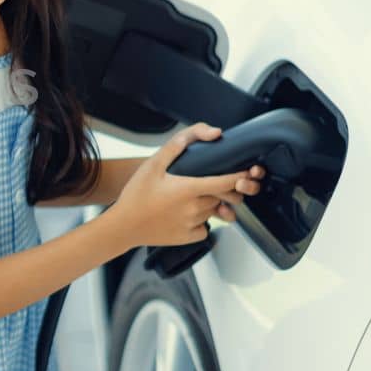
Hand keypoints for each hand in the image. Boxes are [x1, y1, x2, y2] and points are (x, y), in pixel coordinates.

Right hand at [104, 123, 265, 248]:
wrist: (122, 226)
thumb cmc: (136, 196)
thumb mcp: (153, 163)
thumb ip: (180, 144)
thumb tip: (211, 133)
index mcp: (189, 188)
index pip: (227, 182)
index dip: (242, 176)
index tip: (248, 172)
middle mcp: (195, 208)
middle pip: (224, 196)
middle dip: (224, 189)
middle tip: (209, 184)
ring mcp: (193, 224)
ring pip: (215, 211)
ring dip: (211, 204)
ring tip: (190, 199)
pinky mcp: (189, 237)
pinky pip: (206, 228)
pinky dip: (202, 221)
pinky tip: (185, 215)